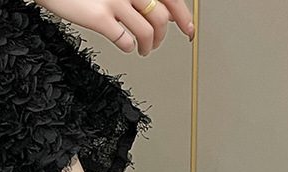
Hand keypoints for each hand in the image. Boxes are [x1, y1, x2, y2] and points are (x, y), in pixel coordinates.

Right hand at [32, 0, 194, 55]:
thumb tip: (162, 12)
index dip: (184, 17)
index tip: (189, 32)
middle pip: (163, 18)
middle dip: (163, 37)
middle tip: (157, 45)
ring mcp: (114, 1)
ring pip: (147, 32)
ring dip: (149, 47)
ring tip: (142, 50)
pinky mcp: (99, 18)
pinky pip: (125, 40)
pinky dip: (130, 47)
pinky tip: (126, 46)